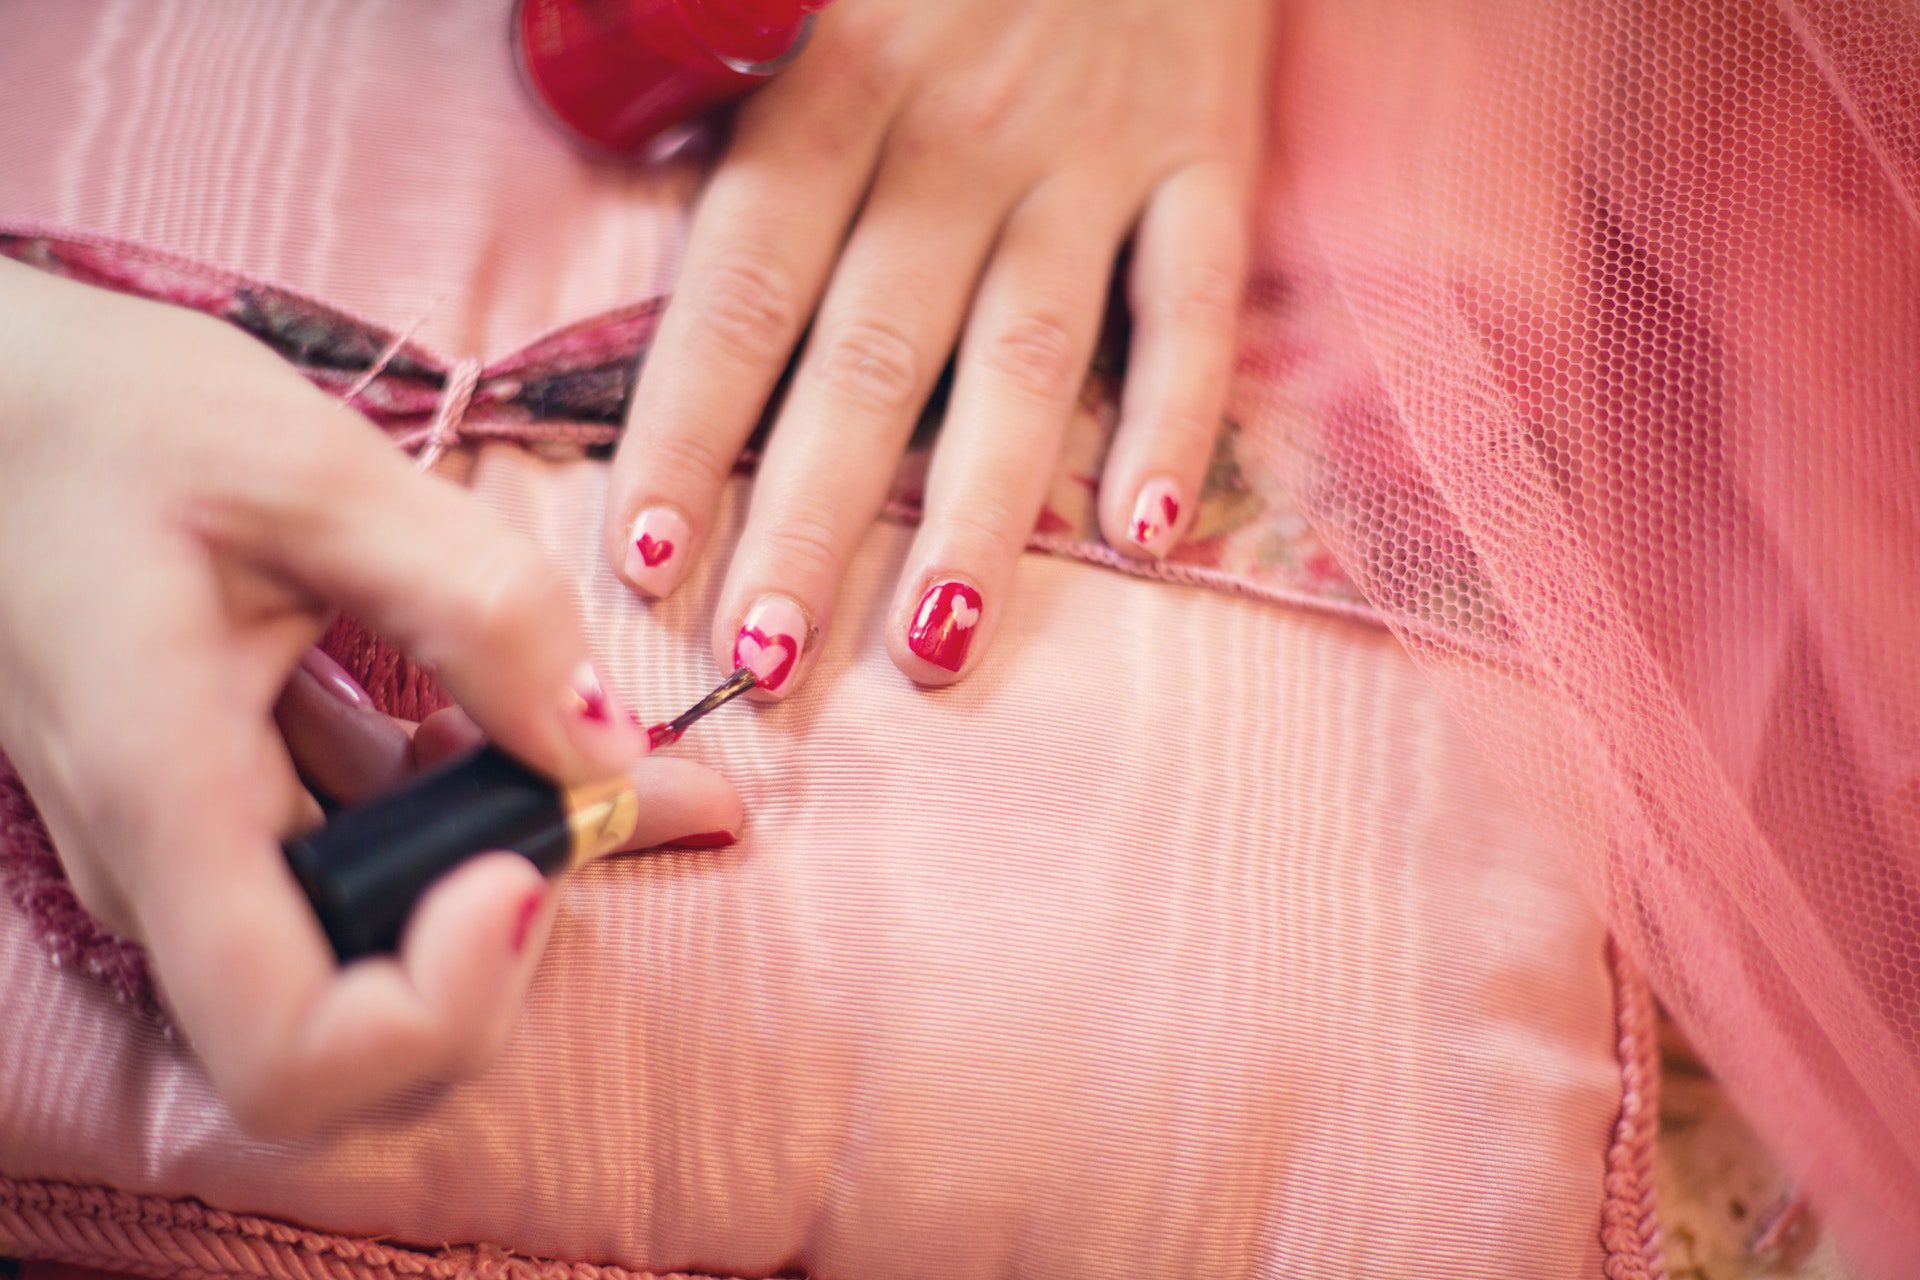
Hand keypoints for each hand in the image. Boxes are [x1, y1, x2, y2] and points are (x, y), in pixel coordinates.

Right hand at [0, 260, 741, 1134]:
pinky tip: (511, 723)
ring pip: (367, 934)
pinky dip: (455, 810)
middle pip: (358, 1016)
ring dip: (502, 863)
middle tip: (630, 798)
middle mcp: (162, 864)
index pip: (295, 1054)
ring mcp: (182, 845)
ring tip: (603, 757)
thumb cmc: (96, 415)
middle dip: (515, 931)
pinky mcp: (209, 804)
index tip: (521, 870)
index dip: (442, 1010)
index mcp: (166, 801)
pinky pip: (349, 854)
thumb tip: (608, 748)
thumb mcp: (311, 472)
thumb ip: (478, 608)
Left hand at [604, 0, 1269, 695]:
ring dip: (977, 512)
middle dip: (810, 520)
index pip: (740, 289)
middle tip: (763, 662)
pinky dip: (1177, 416)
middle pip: (871, 357)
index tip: (646, 559)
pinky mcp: (1208, 154)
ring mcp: (1092, 153)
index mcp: (829, 78)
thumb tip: (603, 145)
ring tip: (930, 646)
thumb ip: (697, 43)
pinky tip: (1143, 532)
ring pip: (1027, 359)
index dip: (689, 430)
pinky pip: (1194, 303)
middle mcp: (957, 134)